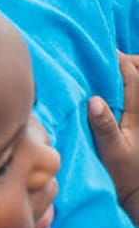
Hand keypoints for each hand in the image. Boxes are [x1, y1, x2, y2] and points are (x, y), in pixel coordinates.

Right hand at [88, 52, 138, 223]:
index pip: (132, 76)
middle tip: (108, 58)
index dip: (117, 61)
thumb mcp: (111, 152)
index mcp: (138, 112)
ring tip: (113, 68)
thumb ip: (104, 126)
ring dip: (131, 73)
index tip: (101, 52)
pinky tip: (117, 88)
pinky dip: (130, 86)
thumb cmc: (124, 175)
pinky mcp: (138, 124)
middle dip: (128, 62)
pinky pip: (136, 96)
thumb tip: (93, 99)